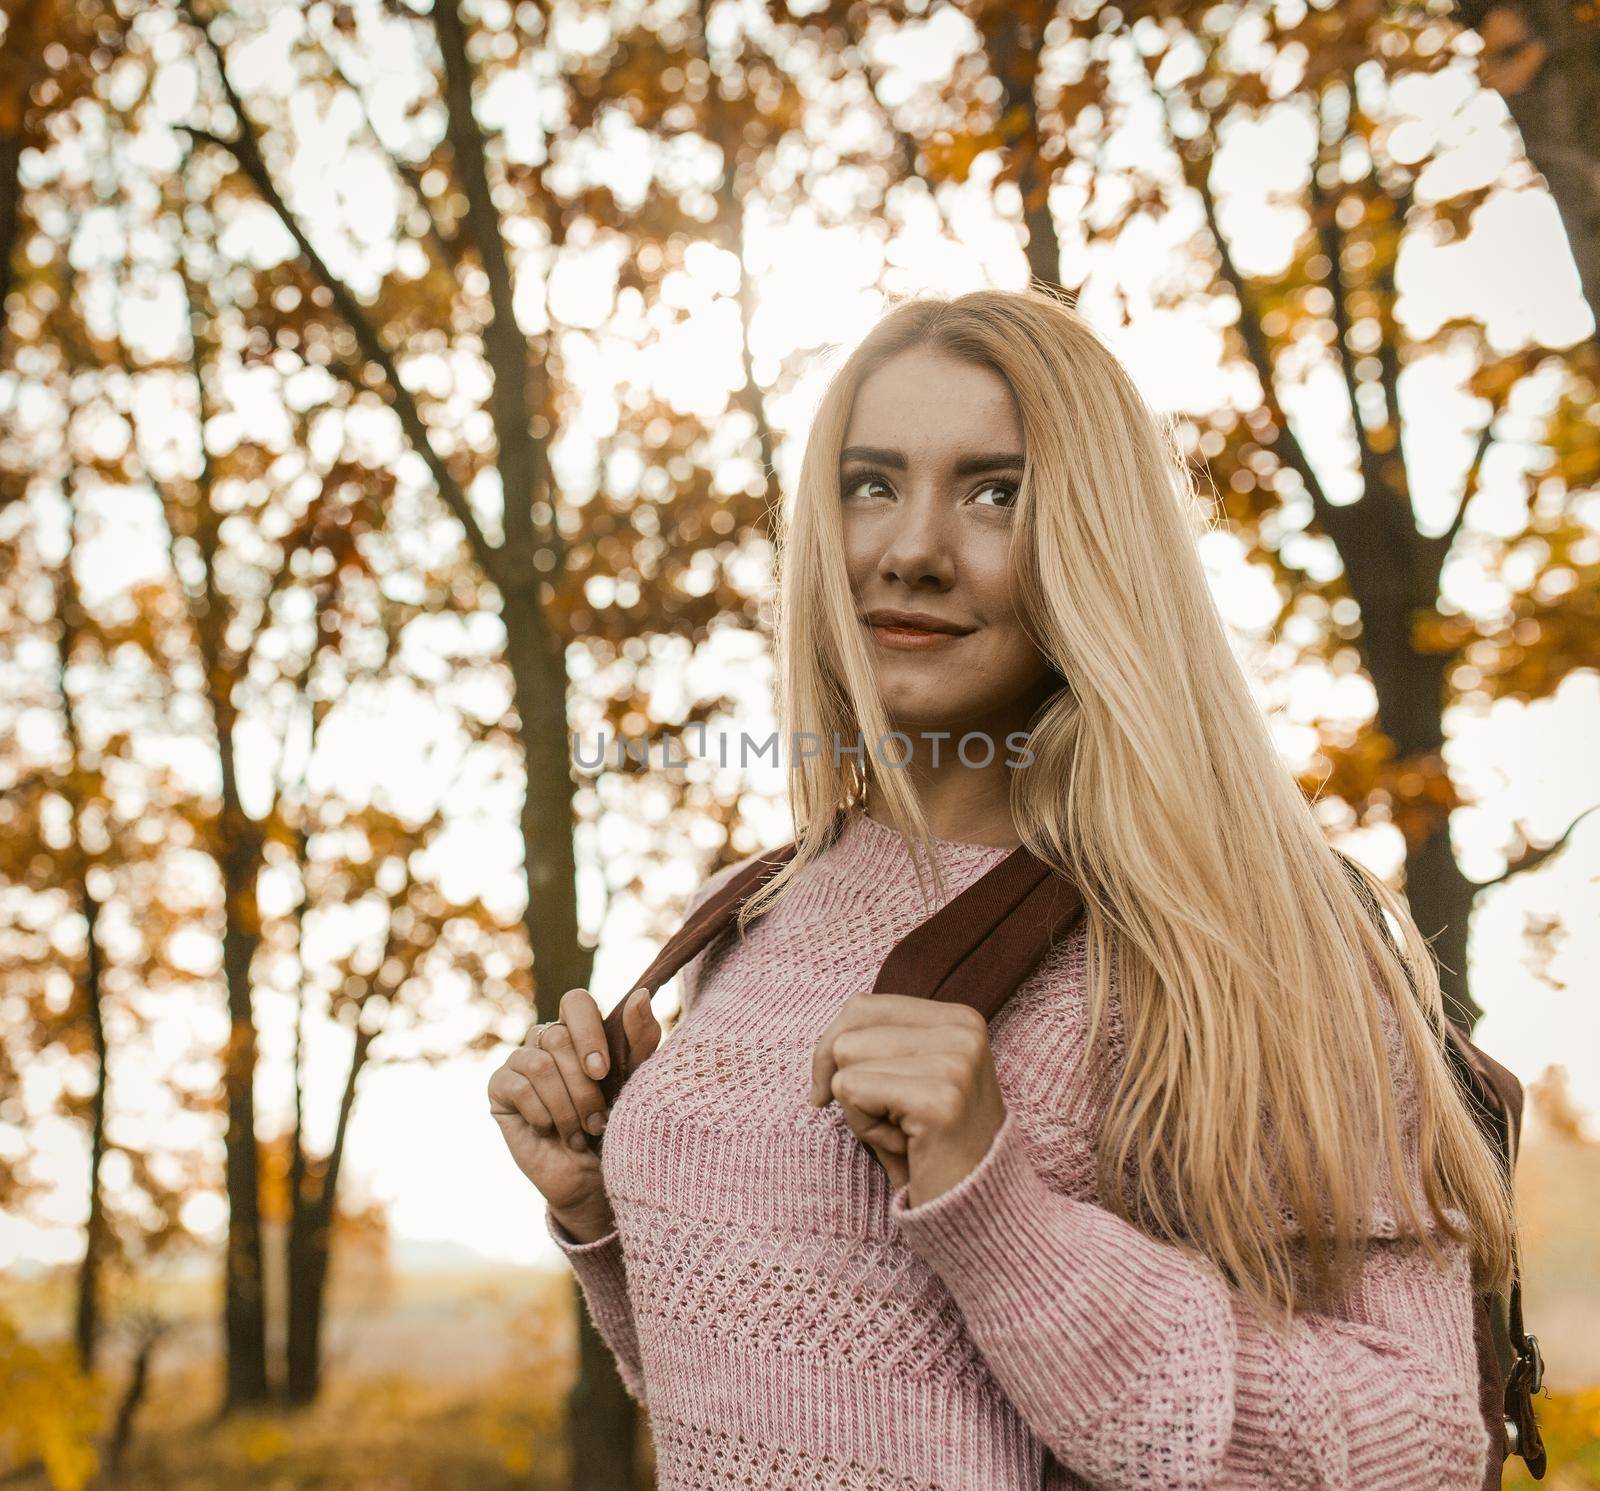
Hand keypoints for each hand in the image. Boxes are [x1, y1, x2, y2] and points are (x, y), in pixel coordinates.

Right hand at [488, 986, 661, 1237]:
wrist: (595, 1178)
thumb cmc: (619, 1125)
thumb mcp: (636, 1081)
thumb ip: (640, 1040)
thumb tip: (641, 994)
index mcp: (581, 1031)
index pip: (576, 1002)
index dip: (588, 1033)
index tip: (602, 1072)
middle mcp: (547, 1040)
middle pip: (558, 1038)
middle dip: (582, 1086)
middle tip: (596, 1119)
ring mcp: (520, 1062)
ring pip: (538, 1063)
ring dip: (565, 1105)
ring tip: (579, 1132)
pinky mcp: (500, 1089)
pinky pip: (516, 1086)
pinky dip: (541, 1114)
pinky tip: (549, 1130)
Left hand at [809, 994, 1006, 1207]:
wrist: (981, 1210)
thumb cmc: (931, 1145)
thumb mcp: (908, 1079)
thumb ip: (876, 1044)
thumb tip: (828, 1044)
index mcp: (958, 1018)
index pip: (861, 1006)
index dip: (835, 1050)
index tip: (841, 1090)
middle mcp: (963, 1031)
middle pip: (848, 1032)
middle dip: (850, 1083)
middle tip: (894, 1120)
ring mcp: (955, 1062)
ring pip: (845, 1060)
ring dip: (859, 1109)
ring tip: (903, 1132)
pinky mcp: (938, 1099)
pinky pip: (851, 1091)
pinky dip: (864, 1127)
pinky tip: (905, 1145)